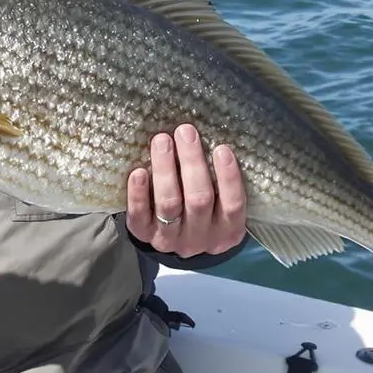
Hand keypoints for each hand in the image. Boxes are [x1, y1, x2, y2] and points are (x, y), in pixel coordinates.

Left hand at [126, 124, 246, 257]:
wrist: (175, 238)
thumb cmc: (203, 208)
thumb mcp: (220, 202)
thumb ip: (219, 179)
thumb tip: (210, 136)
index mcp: (227, 230)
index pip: (233, 205)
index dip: (228, 177)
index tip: (221, 149)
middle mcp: (200, 238)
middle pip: (198, 200)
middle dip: (192, 163)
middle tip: (185, 132)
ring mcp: (171, 239)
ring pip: (169, 204)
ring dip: (165, 170)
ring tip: (162, 141)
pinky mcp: (145, 235)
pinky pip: (140, 216)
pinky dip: (139, 194)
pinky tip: (138, 172)